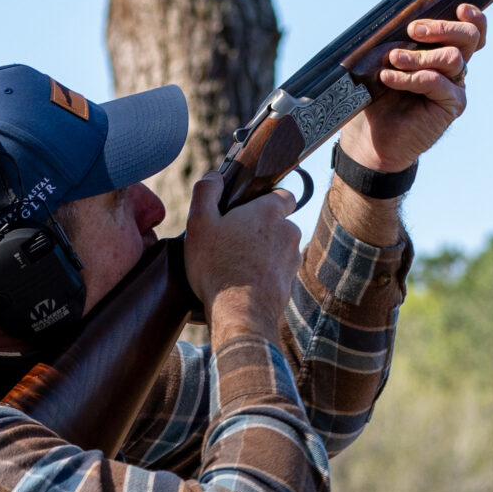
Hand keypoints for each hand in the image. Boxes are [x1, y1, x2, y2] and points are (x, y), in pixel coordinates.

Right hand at [182, 173, 300, 341]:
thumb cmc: (218, 267)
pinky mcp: (290, 283)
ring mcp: (292, 259)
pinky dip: (265, 274)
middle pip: (279, 223)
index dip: (266, 199)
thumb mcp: (200, 223)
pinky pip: (277, 271)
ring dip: (262, 252)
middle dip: (260, 229)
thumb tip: (214, 176)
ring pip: (278, 248)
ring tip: (235, 264)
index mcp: (270, 212)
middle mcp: (289, 232)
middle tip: (232, 240)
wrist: (240, 314)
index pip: (283, 194)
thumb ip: (206, 192)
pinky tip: (243, 283)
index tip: (247, 209)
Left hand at [341, 4, 486, 175]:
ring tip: (393, 59)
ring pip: (453, 57)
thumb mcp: (383, 60)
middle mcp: (454, 66)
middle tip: (414, 30)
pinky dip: (413, 77)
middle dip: (443, 28)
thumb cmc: (375, 94)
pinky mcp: (451, 106)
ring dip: (419, 55)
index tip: (460, 7)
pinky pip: (438, 83)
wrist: (369, 137)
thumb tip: (397, 17)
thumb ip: (398, 40)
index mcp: (442, 50)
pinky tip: (389, 79)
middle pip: (468, 37)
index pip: (469, 30)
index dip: (473, 17)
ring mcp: (454, 86)